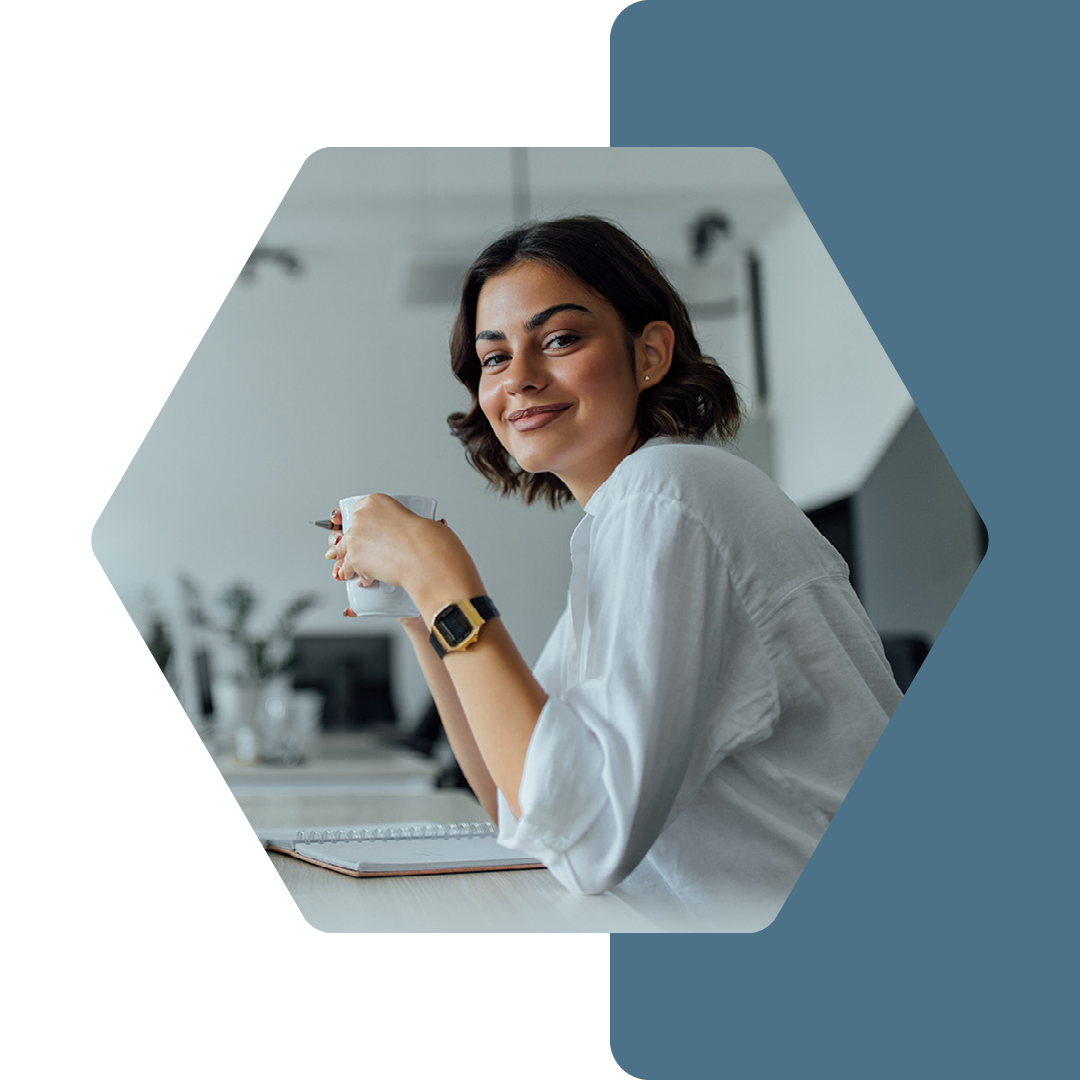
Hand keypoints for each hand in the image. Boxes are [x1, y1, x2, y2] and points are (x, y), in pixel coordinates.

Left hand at [326, 499, 484, 624]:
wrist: (428, 560)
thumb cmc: (430, 541)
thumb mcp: (420, 520)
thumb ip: (409, 524)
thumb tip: (415, 533)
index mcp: (376, 501)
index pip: (359, 510)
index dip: (361, 523)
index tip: (364, 529)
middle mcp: (361, 517)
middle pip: (350, 530)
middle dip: (356, 541)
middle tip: (366, 550)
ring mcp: (355, 538)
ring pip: (344, 549)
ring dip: (349, 558)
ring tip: (358, 567)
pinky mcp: (354, 559)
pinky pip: (349, 568)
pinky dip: (356, 574)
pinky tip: (363, 578)